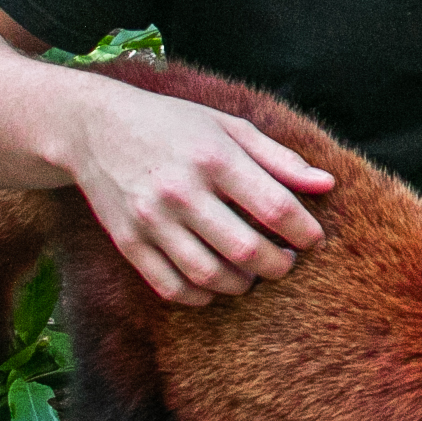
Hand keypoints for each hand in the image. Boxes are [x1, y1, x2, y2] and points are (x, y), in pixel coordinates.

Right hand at [59, 78, 333, 304]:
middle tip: (285, 262)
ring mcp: (151, 220)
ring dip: (241, 284)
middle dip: (277, 265)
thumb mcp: (229, 127)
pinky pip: (171, 287)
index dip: (303, 231)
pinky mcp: (129, 242)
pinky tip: (215, 285)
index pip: (275, 207)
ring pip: (209, 276)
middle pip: (245, 250)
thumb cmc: (174, 124)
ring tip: (251, 273)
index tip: (312, 239)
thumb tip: (327, 185)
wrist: (95, 127)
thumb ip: (280, 159)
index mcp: (214, 158)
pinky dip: (200, 296)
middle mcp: (182, 191)